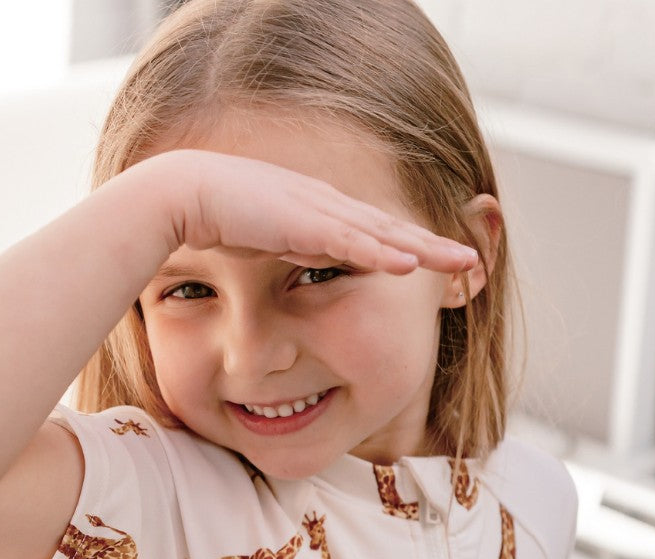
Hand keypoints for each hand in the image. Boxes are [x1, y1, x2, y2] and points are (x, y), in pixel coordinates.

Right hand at [143, 148, 479, 275]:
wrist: (183, 194)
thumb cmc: (217, 217)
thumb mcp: (268, 240)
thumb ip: (293, 251)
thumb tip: (309, 268)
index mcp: (321, 213)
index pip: (376, 232)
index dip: (410, 247)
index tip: (440, 262)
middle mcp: (327, 207)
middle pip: (392, 230)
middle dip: (433, 246)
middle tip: (471, 260)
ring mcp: (317, 211)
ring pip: (382, 234)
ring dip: (421, 249)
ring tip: (458, 261)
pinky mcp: (301, 221)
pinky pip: (350, 241)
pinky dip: (380, 252)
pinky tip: (407, 263)